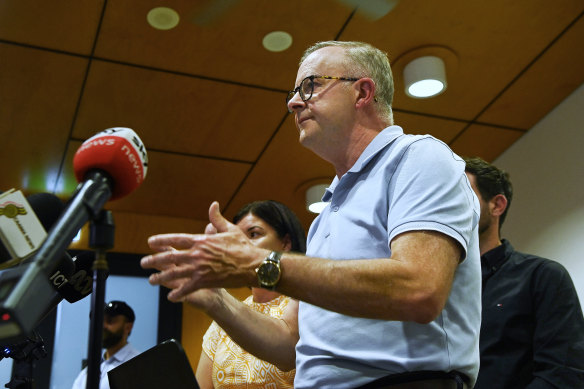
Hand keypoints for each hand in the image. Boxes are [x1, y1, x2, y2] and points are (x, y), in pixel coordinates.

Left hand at [140, 201, 265, 301]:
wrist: (253, 265)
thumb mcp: (230, 229)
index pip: (176, 239)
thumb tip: (213, 205)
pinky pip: (187, 288)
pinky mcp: (205, 282)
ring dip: (161, 277)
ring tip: (151, 280)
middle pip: (170, 257)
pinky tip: (170, 297)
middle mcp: (197, 254)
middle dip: (154, 260)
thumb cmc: (244, 247)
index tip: (150, 242)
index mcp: (202, 240)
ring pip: (174, 274)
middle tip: (143, 263)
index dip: (162, 240)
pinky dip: (178, 293)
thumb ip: (217, 219)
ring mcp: (199, 269)